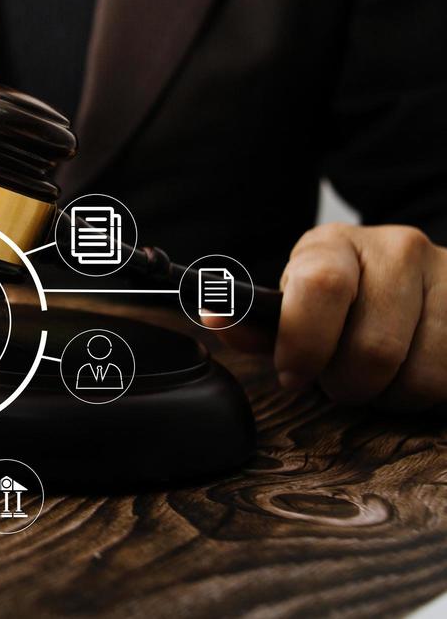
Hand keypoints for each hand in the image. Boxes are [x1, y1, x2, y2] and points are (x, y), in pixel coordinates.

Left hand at [274, 223, 446, 408]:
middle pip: (373, 347)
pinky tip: (413, 373)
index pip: (321, 286)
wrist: (416, 285)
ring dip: (391, 395)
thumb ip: (260, 326)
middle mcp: (397, 249)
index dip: (304, 343)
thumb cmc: (342, 305)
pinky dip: (426, 395)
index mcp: (335, 244)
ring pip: (418, 374)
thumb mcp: (297, 308)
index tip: (293, 376)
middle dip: (348, 384)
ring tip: (381, 377)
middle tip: (341, 381)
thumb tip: (215, 318)